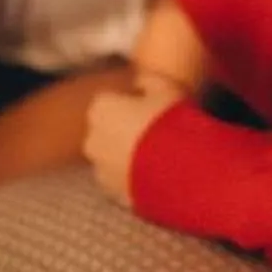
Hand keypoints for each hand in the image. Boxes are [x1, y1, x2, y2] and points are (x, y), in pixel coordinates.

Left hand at [82, 72, 181, 205]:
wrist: (179, 169)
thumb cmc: (171, 121)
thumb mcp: (167, 87)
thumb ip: (148, 79)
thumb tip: (140, 81)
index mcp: (100, 108)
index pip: (109, 101)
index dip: (132, 104)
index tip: (152, 109)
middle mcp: (92, 138)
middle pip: (108, 131)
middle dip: (125, 131)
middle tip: (156, 133)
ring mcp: (100, 168)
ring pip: (113, 158)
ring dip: (129, 156)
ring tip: (160, 158)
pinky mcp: (112, 192)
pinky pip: (122, 181)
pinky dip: (133, 178)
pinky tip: (157, 176)